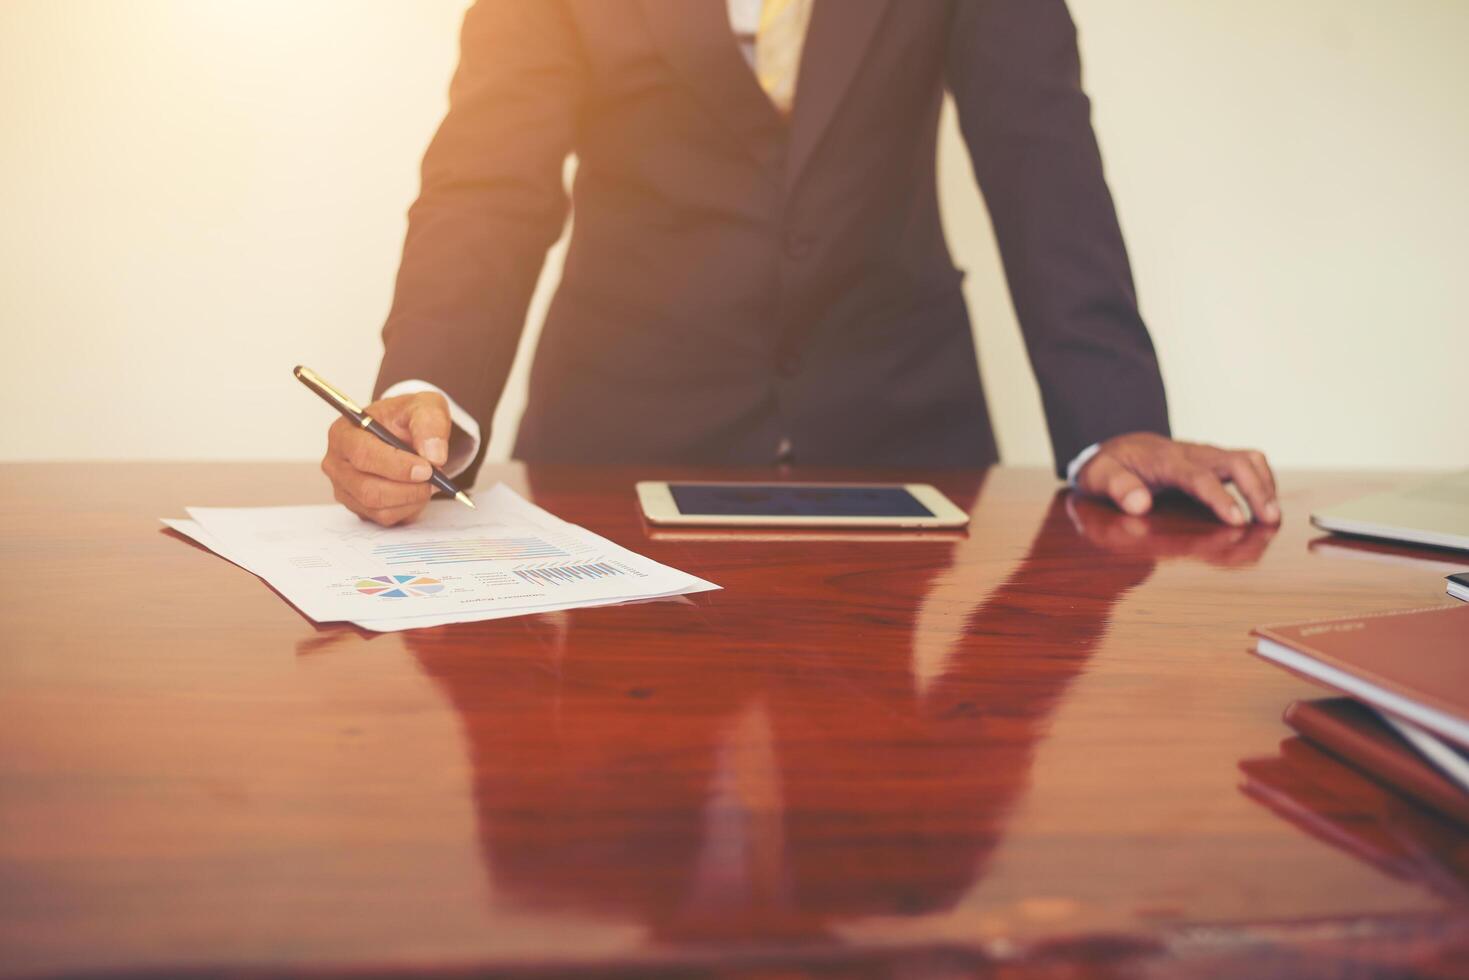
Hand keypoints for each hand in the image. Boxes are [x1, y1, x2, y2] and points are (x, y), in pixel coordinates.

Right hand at [320, 391, 450, 525]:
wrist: (405, 432)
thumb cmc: (407, 418)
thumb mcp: (424, 407)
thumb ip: (430, 424)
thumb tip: (434, 456)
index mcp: (343, 433)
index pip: (363, 454)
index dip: (396, 465)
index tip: (427, 468)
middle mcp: (336, 463)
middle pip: (367, 488)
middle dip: (407, 488)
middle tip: (435, 479)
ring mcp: (344, 488)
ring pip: (378, 508)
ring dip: (411, 499)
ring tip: (429, 482)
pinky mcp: (358, 506)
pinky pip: (384, 518)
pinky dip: (408, 508)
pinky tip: (416, 490)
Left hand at [1075, 433, 1279, 525]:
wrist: (1117, 449)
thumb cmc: (1109, 467)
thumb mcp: (1099, 477)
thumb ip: (1117, 488)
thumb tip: (1140, 505)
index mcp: (1165, 460)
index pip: (1198, 476)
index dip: (1220, 497)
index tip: (1238, 521)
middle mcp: (1191, 453)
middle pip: (1235, 462)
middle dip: (1257, 490)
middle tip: (1270, 521)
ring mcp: (1206, 454)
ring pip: (1248, 458)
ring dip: (1265, 485)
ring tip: (1273, 517)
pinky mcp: (1214, 460)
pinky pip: (1247, 463)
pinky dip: (1262, 481)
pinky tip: (1265, 505)